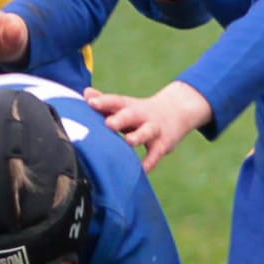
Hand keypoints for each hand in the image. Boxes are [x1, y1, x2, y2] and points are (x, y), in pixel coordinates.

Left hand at [85, 81, 212, 172]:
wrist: (178, 110)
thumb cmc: (141, 112)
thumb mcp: (126, 105)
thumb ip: (106, 101)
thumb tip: (86, 92)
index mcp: (129, 106)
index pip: (116, 101)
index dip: (104, 101)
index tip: (91, 102)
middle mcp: (142, 116)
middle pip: (131, 115)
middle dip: (120, 119)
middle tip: (109, 123)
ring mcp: (154, 129)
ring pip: (146, 132)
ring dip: (138, 136)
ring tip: (129, 141)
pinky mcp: (163, 144)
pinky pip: (155, 155)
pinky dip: (149, 163)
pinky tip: (141, 171)